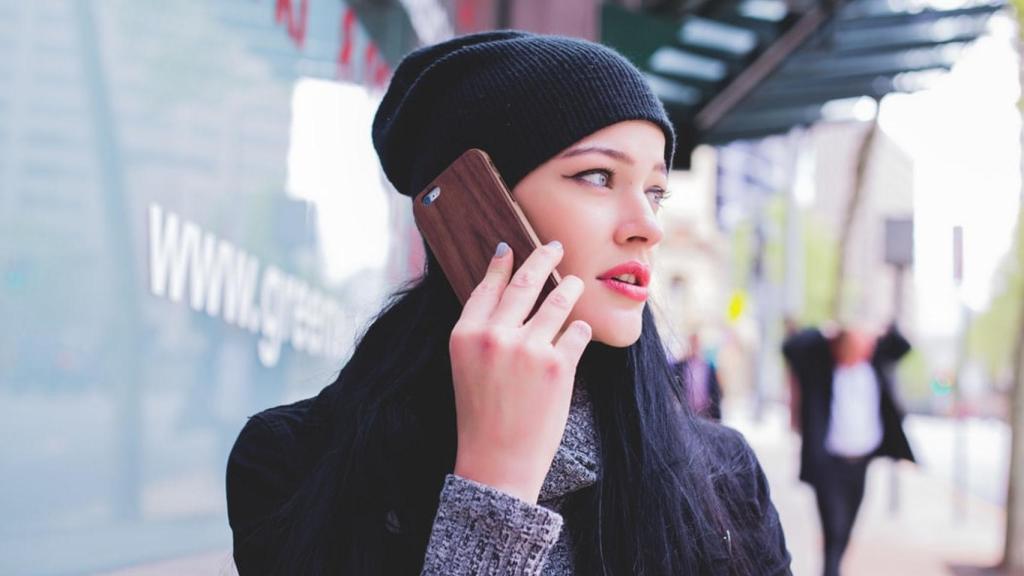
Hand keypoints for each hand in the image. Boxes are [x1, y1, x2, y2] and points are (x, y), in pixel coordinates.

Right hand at [449, 241, 591, 503]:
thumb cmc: (481, 414)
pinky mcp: (558, 365)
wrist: (497, 460)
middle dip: (543, 258)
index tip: (512, 248)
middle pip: (525, 282)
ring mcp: (528, 348)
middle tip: (554, 246)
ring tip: (575, 283)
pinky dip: (579, 329)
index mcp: (465, 334)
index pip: (487, 286)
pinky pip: (577, 332)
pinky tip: (577, 330)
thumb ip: (482, 330)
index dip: (501, 264)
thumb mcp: (466, 366)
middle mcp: (495, 336)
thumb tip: (505, 287)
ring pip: (558, 301)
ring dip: (569, 288)